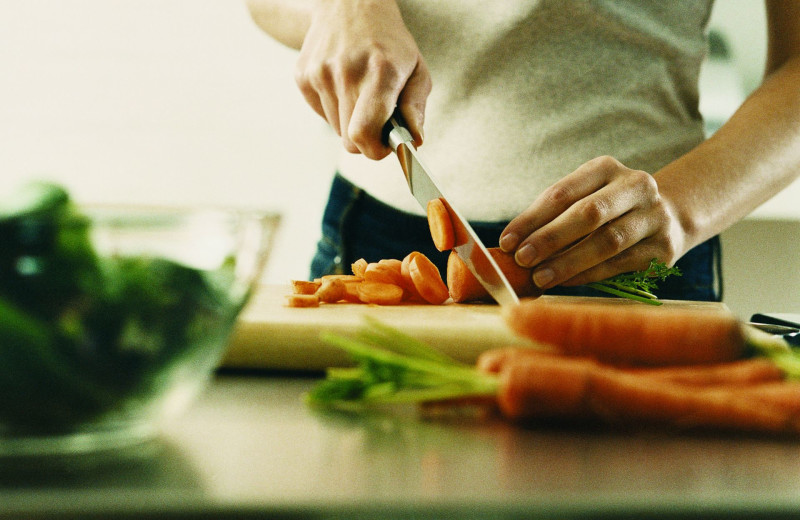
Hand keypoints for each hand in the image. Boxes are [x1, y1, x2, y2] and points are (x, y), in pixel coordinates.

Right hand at [295, 0, 430, 158]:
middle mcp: (346, 73)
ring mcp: (320, 74)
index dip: (374, 150)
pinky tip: (343, 86)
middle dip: (366, 139)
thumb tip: (414, 141)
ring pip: (336, 129)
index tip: (384, 146)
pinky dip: (335, 109)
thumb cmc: (389, 42)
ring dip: (350, 122)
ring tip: (360, 94)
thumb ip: (415, 108)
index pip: (363, 134)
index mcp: (380, 72)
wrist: (349, 5)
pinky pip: (322, 114)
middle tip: (377, 120)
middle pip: (350, 140)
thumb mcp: (416, 69)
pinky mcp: (303, 76)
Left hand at [499, 156, 686, 288]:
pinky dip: (588, 275)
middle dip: (550, 238)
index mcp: (606, 168)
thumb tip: (513, 245)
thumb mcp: (583, 197)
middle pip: (589, 213)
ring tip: (540, 277)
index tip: (506, 242)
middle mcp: (636, 187)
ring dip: (568, 262)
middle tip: (522, 259)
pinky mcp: (663, 249)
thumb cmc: (608, 210)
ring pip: (607, 241)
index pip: (562, 193)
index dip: (531, 219)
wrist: (670, 218)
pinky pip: (619, 264)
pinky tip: (565, 282)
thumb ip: (552, 215)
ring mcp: (654, 217)